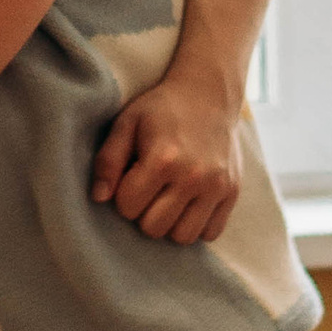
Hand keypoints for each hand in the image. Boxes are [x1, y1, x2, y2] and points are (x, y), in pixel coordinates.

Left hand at [90, 67, 244, 246]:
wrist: (208, 94)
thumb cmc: (161, 109)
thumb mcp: (126, 123)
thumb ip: (108, 160)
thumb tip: (99, 198)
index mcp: (163, 158)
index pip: (128, 207)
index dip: (122, 196)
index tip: (130, 178)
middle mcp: (193, 176)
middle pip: (154, 228)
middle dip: (143, 213)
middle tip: (148, 190)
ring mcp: (216, 186)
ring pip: (182, 237)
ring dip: (169, 223)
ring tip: (167, 199)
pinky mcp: (232, 192)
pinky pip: (210, 233)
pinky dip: (196, 225)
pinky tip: (188, 204)